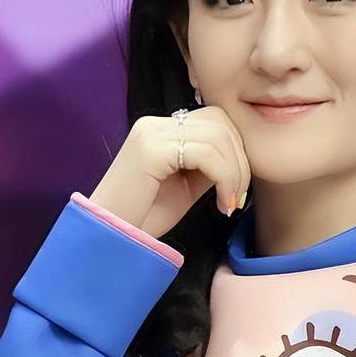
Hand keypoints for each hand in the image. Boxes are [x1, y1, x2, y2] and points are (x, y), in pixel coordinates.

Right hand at [89, 106, 250, 238]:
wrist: (112, 237)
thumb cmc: (146, 216)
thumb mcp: (188, 184)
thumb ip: (210, 164)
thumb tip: (243, 158)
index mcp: (162, 128)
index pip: (216, 120)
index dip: (237, 151)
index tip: (236, 188)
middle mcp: (155, 123)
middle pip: (221, 122)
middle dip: (240, 162)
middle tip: (236, 197)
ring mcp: (151, 133)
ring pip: (218, 137)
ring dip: (235, 173)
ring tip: (228, 203)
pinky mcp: (151, 149)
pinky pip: (206, 154)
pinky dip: (224, 179)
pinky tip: (221, 204)